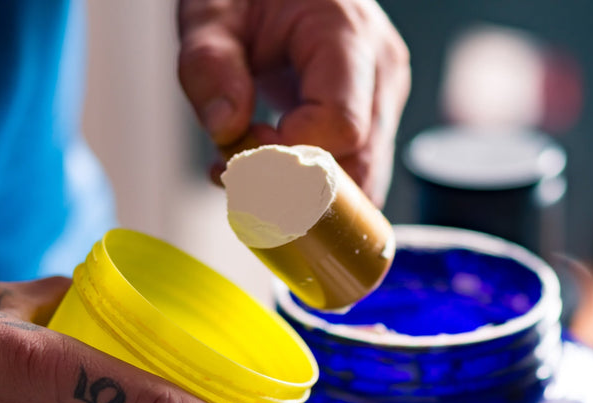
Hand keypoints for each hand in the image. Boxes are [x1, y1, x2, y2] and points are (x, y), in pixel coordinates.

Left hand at [178, 0, 410, 205]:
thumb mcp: (211, 10)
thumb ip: (208, 64)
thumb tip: (227, 129)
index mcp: (348, 33)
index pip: (341, 125)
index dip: (291, 156)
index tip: (241, 150)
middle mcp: (380, 70)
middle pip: (360, 165)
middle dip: (297, 189)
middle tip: (236, 174)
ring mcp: (383, 97)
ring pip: (361, 180)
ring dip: (301, 194)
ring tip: (244, 166)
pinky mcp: (373, 117)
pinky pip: (352, 171)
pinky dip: (308, 187)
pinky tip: (264, 167)